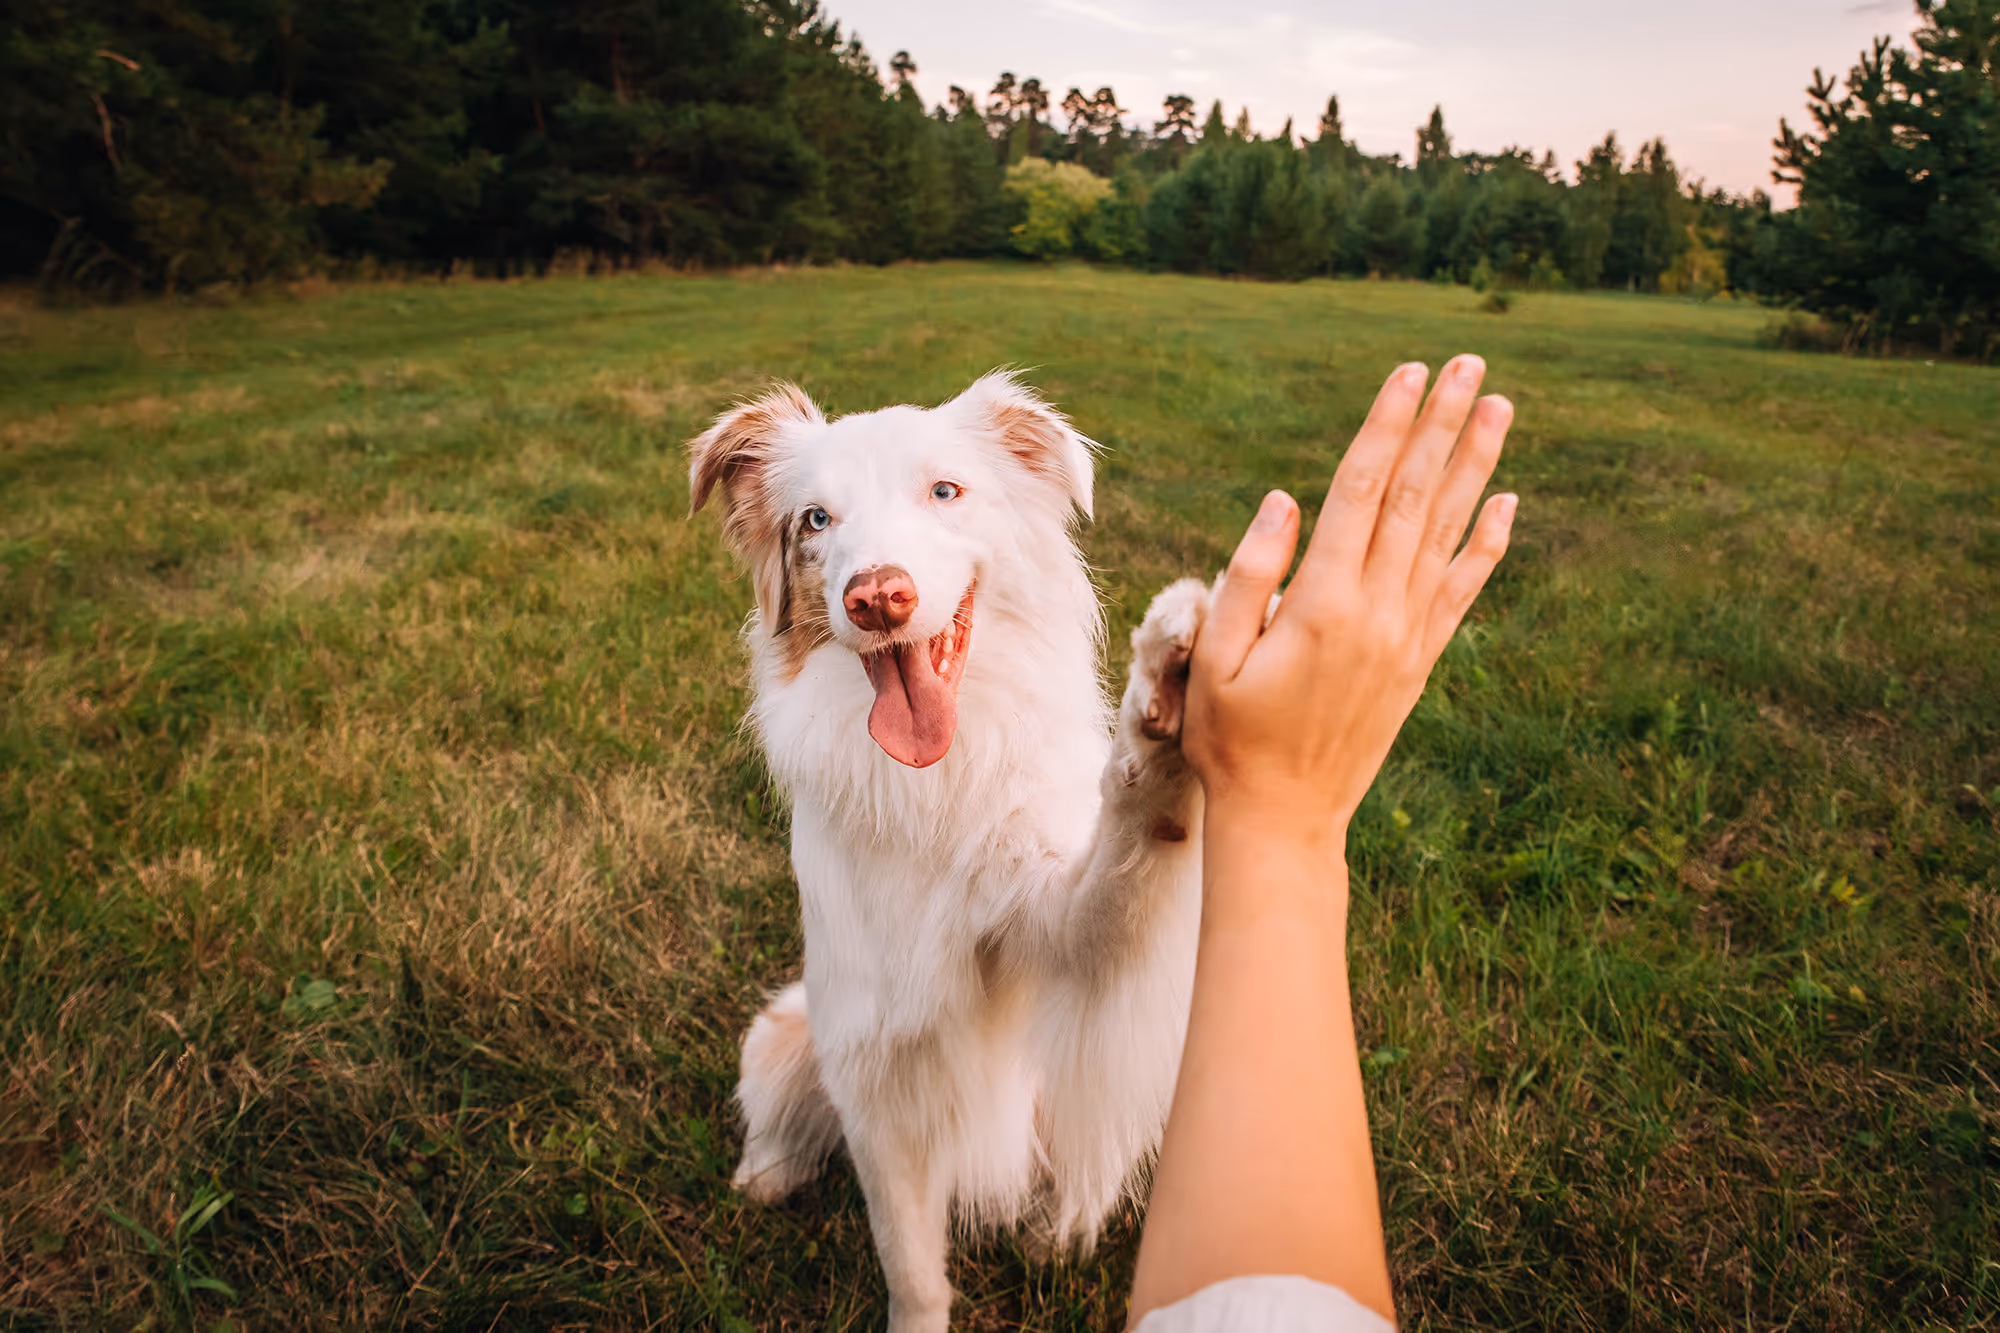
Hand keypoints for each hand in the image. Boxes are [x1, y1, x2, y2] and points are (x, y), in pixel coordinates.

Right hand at [1183, 356, 1516, 839]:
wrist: (1285, 818)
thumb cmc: (1230, 738)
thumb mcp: (1214, 657)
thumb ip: (1247, 575)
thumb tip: (1285, 500)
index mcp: (1321, 603)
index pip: (1360, 491)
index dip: (1387, 427)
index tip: (1410, 373)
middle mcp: (1377, 612)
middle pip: (1414, 497)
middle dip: (1441, 425)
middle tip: (1470, 364)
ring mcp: (1406, 637)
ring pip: (1446, 533)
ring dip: (1474, 466)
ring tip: (1499, 407)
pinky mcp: (1419, 662)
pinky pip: (1461, 590)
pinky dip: (1486, 544)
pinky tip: (1506, 503)